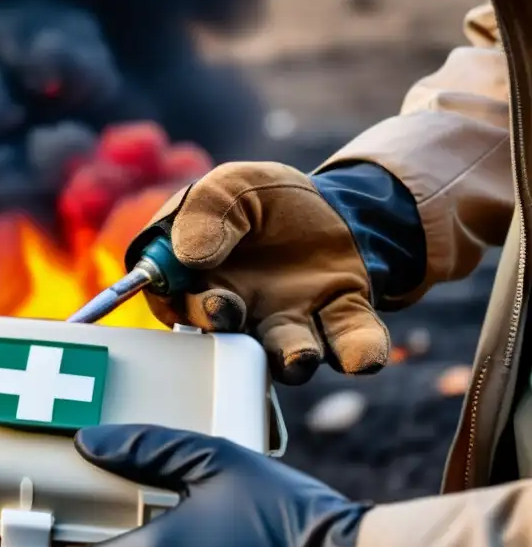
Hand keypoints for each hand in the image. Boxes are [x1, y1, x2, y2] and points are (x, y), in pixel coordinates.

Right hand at [126, 162, 389, 383]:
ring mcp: (292, 324)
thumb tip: (191, 256)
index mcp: (202, 286)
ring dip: (293, 360)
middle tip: (231, 314)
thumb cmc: (261, 202)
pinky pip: (350, 342)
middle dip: (233, 336)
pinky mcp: (340, 318)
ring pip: (288, 355)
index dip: (190, 309)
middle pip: (230, 341)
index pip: (182, 305)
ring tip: (300, 356)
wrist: (325, 205)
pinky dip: (359, 352)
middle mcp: (243, 317)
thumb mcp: (229, 186)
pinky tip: (363, 357)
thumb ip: (204, 212)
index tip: (210, 299)